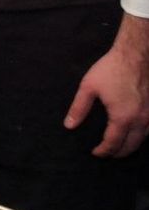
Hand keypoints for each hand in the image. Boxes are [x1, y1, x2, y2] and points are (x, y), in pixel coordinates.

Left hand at [64, 13, 148, 156]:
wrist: (136, 54)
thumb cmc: (112, 69)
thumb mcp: (89, 87)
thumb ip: (79, 108)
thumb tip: (69, 125)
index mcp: (122, 118)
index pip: (113, 143)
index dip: (103, 151)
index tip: (95, 153)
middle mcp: (140, 120)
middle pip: (131, 146)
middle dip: (118, 153)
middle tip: (108, 154)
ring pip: (144, 139)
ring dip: (132, 146)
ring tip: (120, 147)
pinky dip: (142, 136)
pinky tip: (135, 133)